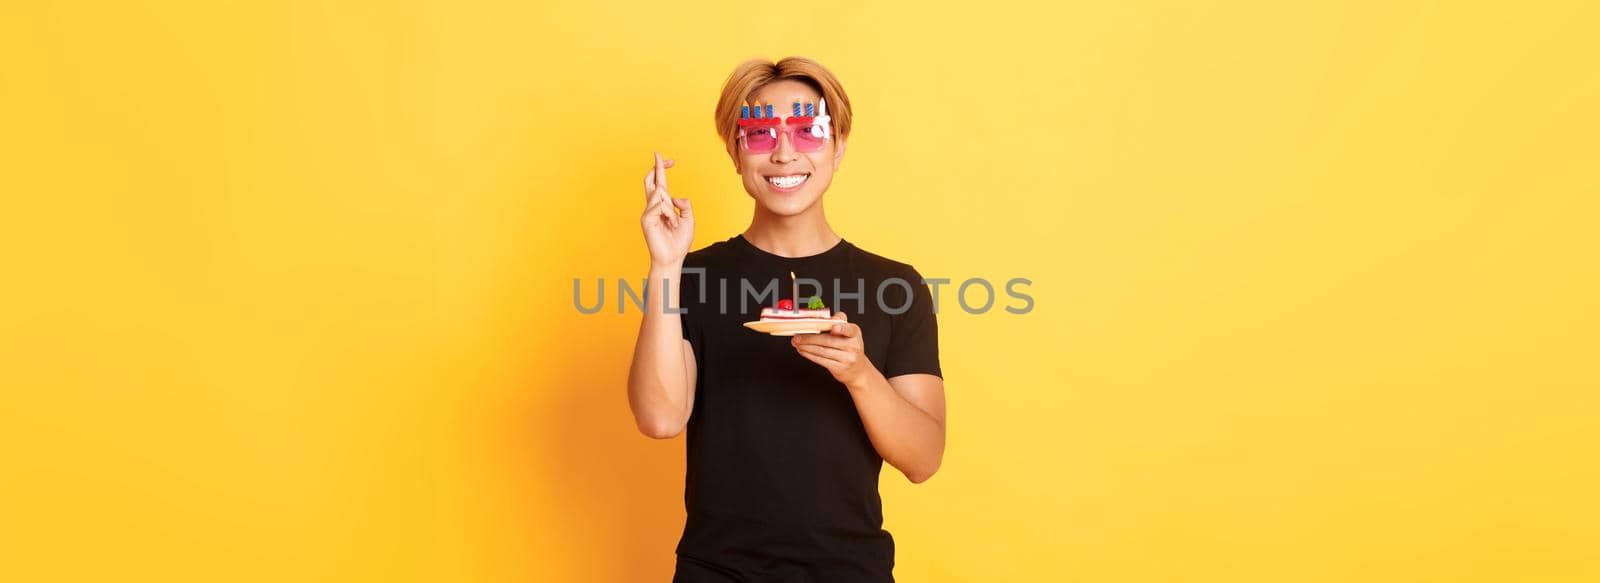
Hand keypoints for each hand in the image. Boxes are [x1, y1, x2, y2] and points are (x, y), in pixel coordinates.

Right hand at [641, 152, 693, 267]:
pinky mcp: (646, 219)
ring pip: (661, 195)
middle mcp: (653, 206)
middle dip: (657, 167)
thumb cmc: (679, 241)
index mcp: (662, 206)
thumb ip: (685, 205)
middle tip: (659, 156)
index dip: (661, 169)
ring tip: (674, 224)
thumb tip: (674, 197)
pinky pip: (660, 206)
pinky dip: (669, 214)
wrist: (672, 258)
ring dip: (672, 210)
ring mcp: (648, 212)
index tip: (667, 159)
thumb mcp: (689, 219)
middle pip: (650, 181)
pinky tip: (670, 224)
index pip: (659, 183)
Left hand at [791, 311, 874, 386]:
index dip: (841, 328)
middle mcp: (853, 346)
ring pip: (822, 351)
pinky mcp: (840, 369)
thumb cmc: (850, 347)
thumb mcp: (849, 332)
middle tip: (797, 336)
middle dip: (810, 338)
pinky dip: (809, 355)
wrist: (857, 369)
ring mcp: (847, 359)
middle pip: (828, 340)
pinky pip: (821, 360)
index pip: (849, 329)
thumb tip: (821, 317)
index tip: (833, 328)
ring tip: (797, 343)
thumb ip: (839, 322)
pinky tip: (803, 351)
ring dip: (806, 347)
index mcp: (855, 333)